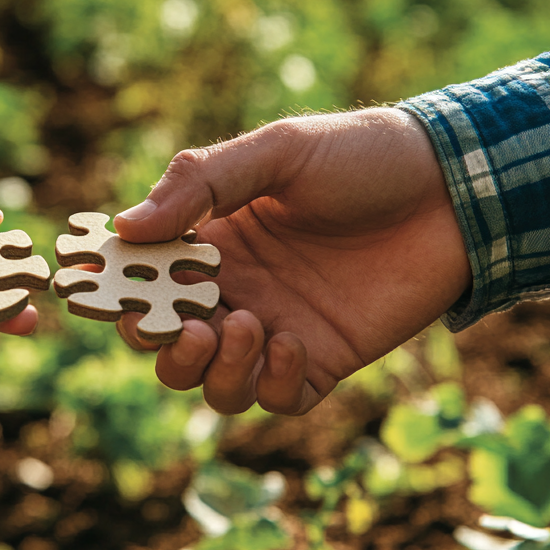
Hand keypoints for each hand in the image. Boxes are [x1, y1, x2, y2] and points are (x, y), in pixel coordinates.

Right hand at [112, 108, 471, 415]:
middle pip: (165, 345)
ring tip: (243, 327)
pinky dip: (272, 383)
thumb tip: (124, 228)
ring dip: (211, 369)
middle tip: (181, 323)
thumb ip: (199, 184)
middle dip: (160, 344)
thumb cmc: (359, 157)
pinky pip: (276, 399)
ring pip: (211, 383)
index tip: (96, 292)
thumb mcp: (275, 151)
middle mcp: (233, 292)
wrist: (453, 188)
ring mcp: (275, 331)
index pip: (142, 281)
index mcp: (209, 242)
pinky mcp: (321, 361)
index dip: (114, 292)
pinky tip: (292, 341)